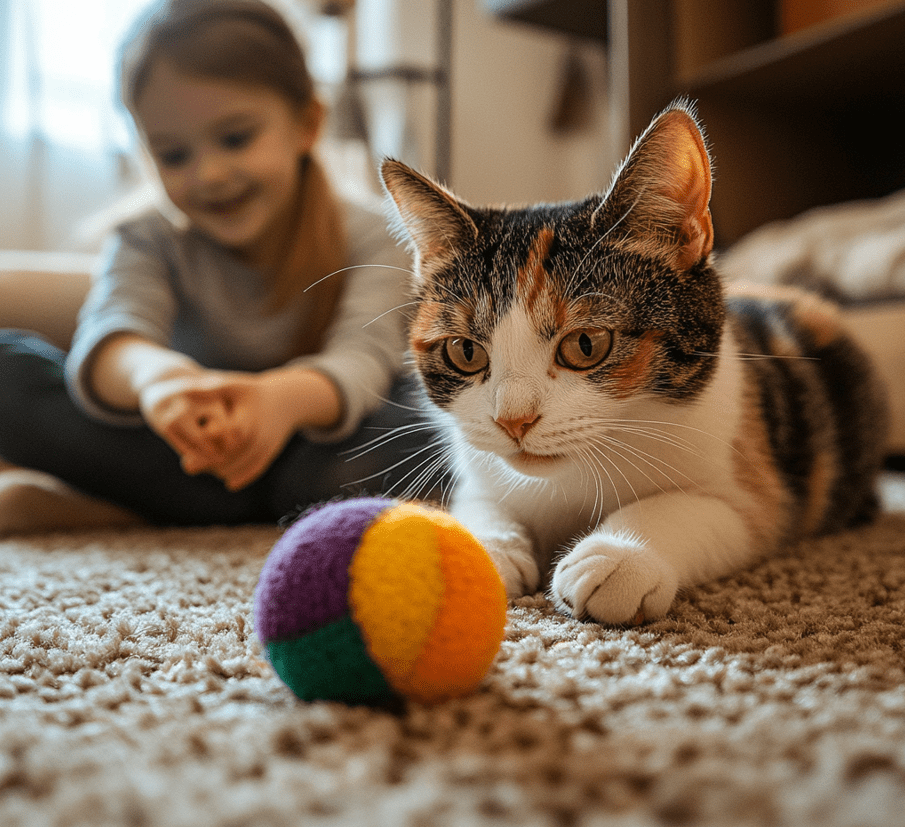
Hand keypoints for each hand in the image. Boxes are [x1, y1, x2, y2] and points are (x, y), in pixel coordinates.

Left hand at [139, 368, 338, 491]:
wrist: (287, 400)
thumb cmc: (253, 392)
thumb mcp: (234, 386)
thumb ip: (209, 390)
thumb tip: (183, 392)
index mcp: (248, 416)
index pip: (223, 435)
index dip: (204, 442)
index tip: (187, 440)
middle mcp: (261, 432)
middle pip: (233, 453)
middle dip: (210, 461)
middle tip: (188, 465)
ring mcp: (269, 444)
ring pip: (244, 464)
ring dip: (225, 470)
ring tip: (206, 470)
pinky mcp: (273, 451)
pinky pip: (258, 468)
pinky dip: (244, 477)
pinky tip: (230, 485)